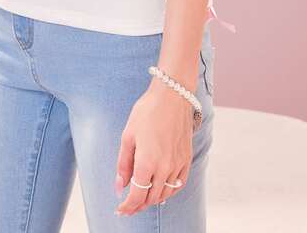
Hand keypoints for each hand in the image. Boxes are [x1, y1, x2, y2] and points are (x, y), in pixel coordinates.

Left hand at [114, 77, 194, 215]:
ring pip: (166, 194)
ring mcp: (178, 164)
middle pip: (151, 198)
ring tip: (143, 197)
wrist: (172, 95)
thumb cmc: (147, 111)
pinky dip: (169, 191)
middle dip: (138, 205)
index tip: (120, 210)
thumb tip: (120, 187)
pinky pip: (179, 184)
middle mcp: (164, 168)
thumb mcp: (128, 135)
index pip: (137, 196)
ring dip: (153, 199)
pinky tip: (161, 189)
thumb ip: (123, 164)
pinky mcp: (187, 159)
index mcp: (147, 162)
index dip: (128, 207)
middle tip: (128, 206)